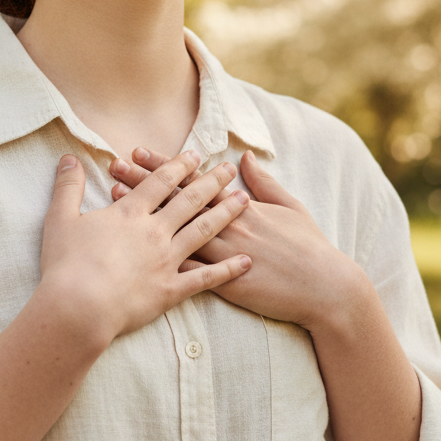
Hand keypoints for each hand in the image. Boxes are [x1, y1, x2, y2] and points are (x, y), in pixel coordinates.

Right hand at [39, 151, 252, 344]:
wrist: (78, 308)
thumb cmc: (66, 265)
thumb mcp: (60, 219)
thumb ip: (68, 187)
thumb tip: (68, 158)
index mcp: (130, 213)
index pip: (160, 182)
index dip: (179, 165)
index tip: (196, 154)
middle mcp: (155, 232)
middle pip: (189, 200)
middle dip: (212, 181)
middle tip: (229, 168)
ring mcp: (167, 261)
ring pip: (204, 231)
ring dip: (226, 213)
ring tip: (244, 200)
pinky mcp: (171, 290)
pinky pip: (205, 278)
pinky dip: (228, 270)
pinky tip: (246, 262)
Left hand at [110, 149, 364, 331]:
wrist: (326, 289)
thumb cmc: (310, 246)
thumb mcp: (290, 206)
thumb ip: (264, 182)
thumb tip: (245, 157)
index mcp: (241, 206)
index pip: (194, 181)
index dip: (164, 166)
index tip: (138, 151)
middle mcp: (229, 226)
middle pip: (177, 200)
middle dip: (144, 183)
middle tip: (114, 166)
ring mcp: (226, 254)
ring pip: (175, 230)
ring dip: (144, 216)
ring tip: (114, 202)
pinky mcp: (228, 283)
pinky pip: (189, 271)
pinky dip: (161, 260)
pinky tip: (133, 253)